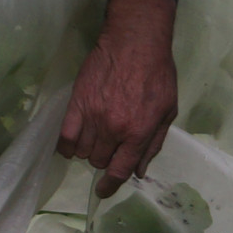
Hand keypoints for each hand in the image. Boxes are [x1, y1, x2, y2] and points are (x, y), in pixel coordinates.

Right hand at [60, 0, 178, 198]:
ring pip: (82, 152)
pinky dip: (66, 146)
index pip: (119, 171)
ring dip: (88, 151)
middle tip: (111, 146)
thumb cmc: (157, 74)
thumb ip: (153, 143)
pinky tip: (72, 143)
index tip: (104, 191)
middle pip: (99, 162)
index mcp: (138, 132)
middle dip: (105, 159)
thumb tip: (138, 172)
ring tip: (96, 138)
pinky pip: (64, 137)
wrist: (135, 42)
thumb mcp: (168, 110)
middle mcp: (114, 129)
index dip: (110, 186)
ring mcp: (93, 117)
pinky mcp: (76, 103)